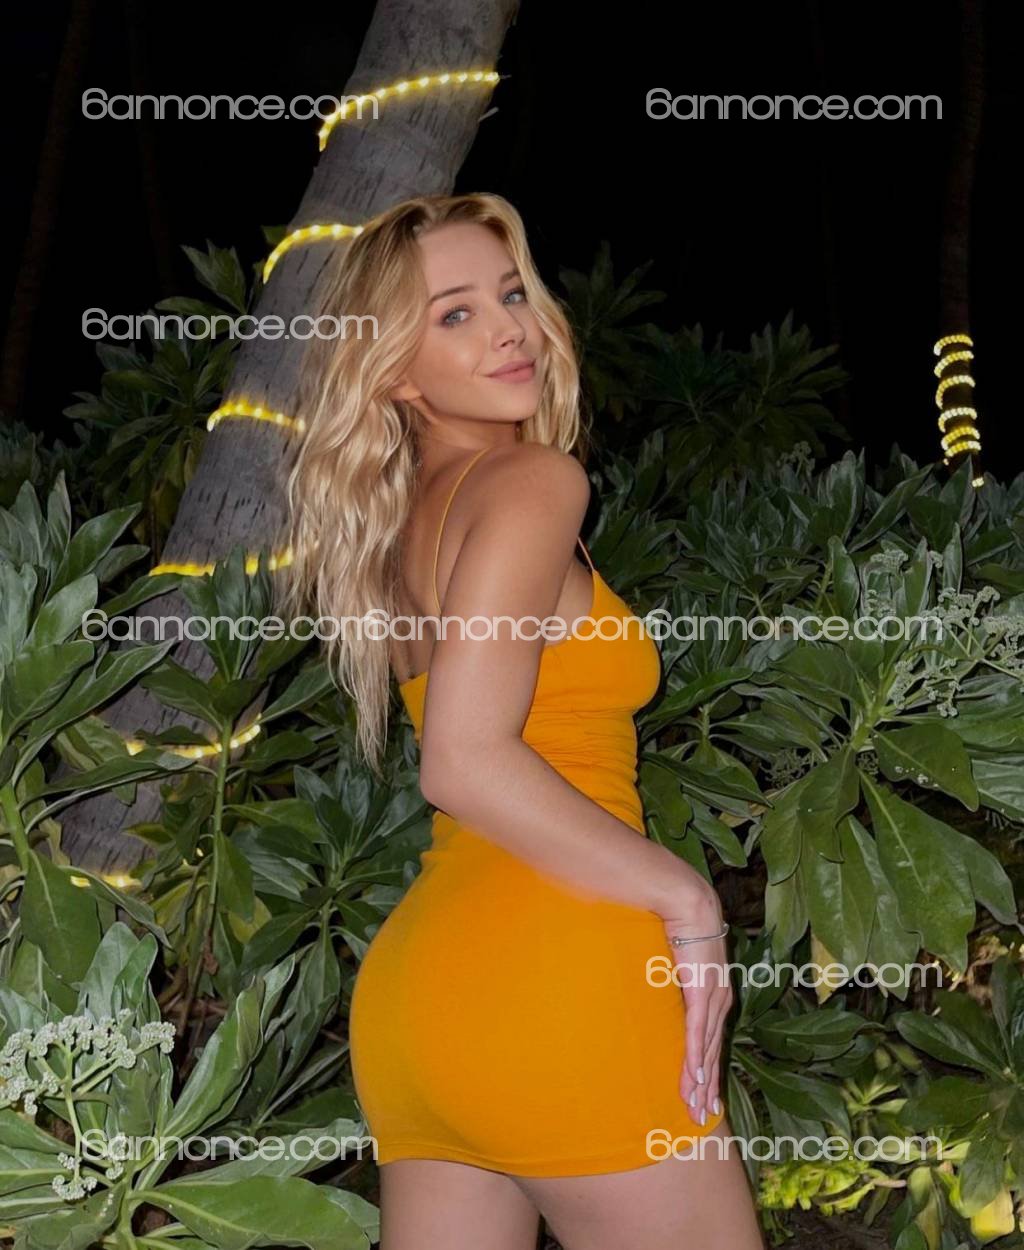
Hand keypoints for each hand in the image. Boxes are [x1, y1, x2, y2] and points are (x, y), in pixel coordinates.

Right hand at [662, 912, 732, 1129]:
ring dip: (699, 1082)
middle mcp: (721, 1002)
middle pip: (712, 1054)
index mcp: (718, 995)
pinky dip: (696, 1058)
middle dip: (707, 1088)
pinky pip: (697, 1033)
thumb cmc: (684, 927)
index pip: (712, 1042)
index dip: (708, 1071)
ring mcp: (713, 999)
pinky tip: (695, 1080)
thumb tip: (665, 988)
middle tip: (701, 1118)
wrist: (690, 904)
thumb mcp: (683, 962)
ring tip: (695, 1108)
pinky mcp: (701, 994)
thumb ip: (679, 979)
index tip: (705, 1097)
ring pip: (705, 1050)